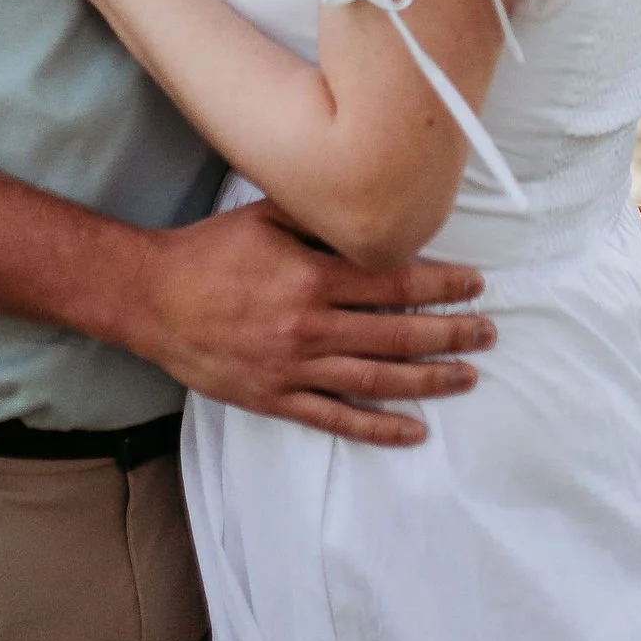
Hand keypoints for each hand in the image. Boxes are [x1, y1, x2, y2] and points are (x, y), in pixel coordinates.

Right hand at [130, 198, 494, 444]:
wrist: (152, 299)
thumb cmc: (209, 252)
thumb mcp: (265, 216)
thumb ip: (318, 218)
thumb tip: (370, 209)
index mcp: (311, 276)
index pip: (392, 281)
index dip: (441, 284)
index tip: (475, 284)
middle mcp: (309, 325)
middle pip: (396, 333)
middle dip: (450, 333)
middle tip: (488, 332)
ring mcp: (293, 367)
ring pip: (376, 379)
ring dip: (428, 379)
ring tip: (468, 376)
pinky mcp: (275, 399)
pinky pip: (336, 420)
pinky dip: (378, 428)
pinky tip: (414, 431)